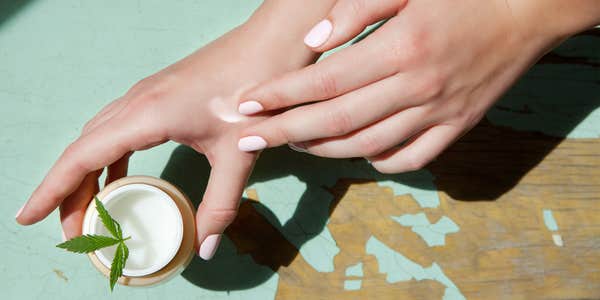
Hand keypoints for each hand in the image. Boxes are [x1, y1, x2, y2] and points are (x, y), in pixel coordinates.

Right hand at [15, 0, 334, 259]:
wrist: (270, 46)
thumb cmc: (255, 91)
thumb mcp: (238, 155)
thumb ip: (221, 204)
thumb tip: (206, 247)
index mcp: (146, 116)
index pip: (82, 158)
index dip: (52, 191)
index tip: (27, 217)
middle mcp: (136, 102)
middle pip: (83, 151)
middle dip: (68, 192)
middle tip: (71, 232)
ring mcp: (146, 95)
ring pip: (98, 137)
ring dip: (86, 173)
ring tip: (89, 210)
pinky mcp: (159, 95)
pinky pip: (118, 128)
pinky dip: (109, 157)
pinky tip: (119, 177)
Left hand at [237, 0, 599, 172]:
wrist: (525, 13)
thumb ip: (355, 11)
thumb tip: (312, 43)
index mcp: (402, 48)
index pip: (325, 83)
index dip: (280, 96)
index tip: (246, 105)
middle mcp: (418, 88)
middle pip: (337, 122)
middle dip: (285, 132)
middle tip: (250, 137)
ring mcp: (438, 114)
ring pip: (366, 146)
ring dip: (322, 149)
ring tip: (292, 143)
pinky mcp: (455, 128)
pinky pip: (408, 160)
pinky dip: (375, 161)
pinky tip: (353, 152)